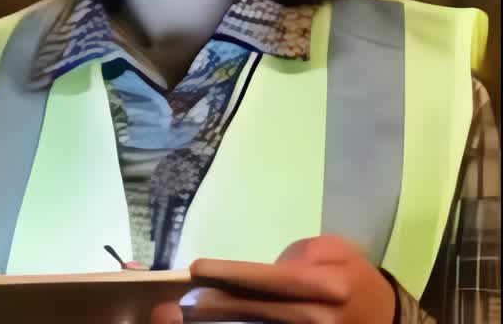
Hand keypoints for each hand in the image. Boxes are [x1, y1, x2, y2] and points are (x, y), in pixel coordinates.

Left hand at [151, 235, 396, 322]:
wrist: (385, 316)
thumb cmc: (352, 275)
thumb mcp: (333, 252)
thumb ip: (295, 258)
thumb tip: (253, 275)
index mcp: (325, 284)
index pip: (267, 278)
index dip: (229, 274)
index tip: (197, 269)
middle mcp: (319, 316)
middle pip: (257, 309)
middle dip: (217, 304)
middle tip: (183, 298)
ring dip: (225, 321)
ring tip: (192, 313)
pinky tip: (223, 323)